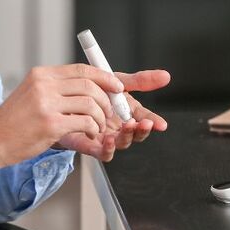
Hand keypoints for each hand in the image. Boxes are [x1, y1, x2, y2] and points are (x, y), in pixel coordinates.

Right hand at [0, 64, 123, 171]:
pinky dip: (93, 128)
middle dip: (106, 99)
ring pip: (90, 103)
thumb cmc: (14, 121)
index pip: (81, 69)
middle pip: (89, 84)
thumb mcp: (32, 94)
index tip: (116, 87)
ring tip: (98, 126)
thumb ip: (57, 87)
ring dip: (100, 117)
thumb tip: (89, 86)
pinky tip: (90, 134)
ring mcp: (46, 104)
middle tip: (110, 112)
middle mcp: (44, 85)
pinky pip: (84, 122)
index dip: (104, 77)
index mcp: (41, 74)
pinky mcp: (50, 124)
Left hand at [55, 69, 169, 160]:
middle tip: (144, 123)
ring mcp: (106, 136)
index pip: (144, 118)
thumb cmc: (91, 91)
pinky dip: (108, 149)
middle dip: (142, 130)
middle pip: (136, 134)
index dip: (153, 122)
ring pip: (122, 143)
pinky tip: (109, 140)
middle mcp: (118, 126)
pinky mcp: (90, 145)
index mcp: (126, 111)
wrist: (64, 98)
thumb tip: (165, 76)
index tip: (161, 124)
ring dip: (127, 137)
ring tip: (128, 126)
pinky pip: (103, 153)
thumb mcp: (116, 81)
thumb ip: (140, 80)